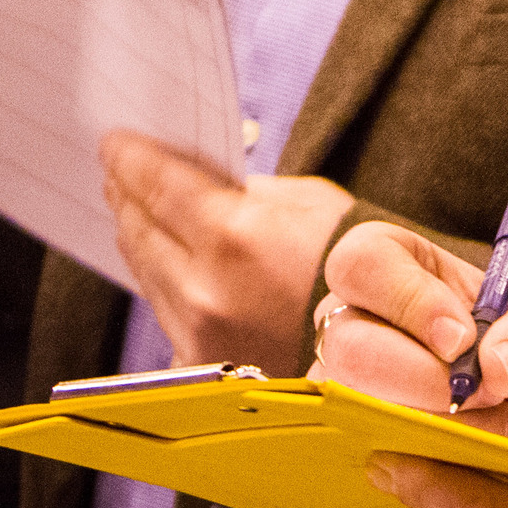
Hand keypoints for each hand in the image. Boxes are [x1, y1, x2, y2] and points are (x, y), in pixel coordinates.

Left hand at [99, 131, 353, 377]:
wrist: (392, 342)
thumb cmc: (362, 264)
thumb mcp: (311, 203)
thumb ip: (248, 192)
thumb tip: (204, 180)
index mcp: (235, 235)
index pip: (157, 184)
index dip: (130, 158)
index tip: (115, 143)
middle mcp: (205, 288)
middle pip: (139, 229)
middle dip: (128, 195)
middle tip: (119, 172)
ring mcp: (199, 332)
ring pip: (146, 273)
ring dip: (139, 238)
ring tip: (137, 211)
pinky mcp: (202, 364)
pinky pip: (167, 313)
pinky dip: (164, 284)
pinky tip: (166, 263)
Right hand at [313, 221, 507, 437]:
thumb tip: (496, 364)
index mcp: (393, 264)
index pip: (364, 261)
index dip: (409, 300)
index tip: (462, 342)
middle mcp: (351, 319)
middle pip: (349, 346)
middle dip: (425, 380)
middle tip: (484, 393)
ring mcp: (341, 381)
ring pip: (354, 405)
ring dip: (432, 422)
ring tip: (488, 418)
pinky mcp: (349, 435)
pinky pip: (365, 451)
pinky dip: (422, 458)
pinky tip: (463, 449)